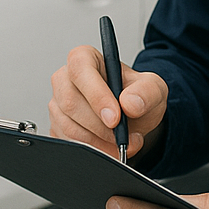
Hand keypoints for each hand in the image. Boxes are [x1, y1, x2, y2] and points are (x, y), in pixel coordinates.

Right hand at [49, 44, 167, 159]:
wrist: (133, 117)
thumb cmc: (135, 95)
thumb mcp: (153, 88)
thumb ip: (146, 92)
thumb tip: (129, 103)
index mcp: (85, 59)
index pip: (80, 70)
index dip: (96, 95)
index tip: (115, 118)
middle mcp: (65, 78)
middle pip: (70, 103)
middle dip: (101, 127)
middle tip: (124, 136)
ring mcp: (57, 104)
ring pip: (69, 127)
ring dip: (99, 142)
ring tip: (121, 142)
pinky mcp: (56, 127)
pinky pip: (68, 142)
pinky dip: (92, 150)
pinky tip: (108, 146)